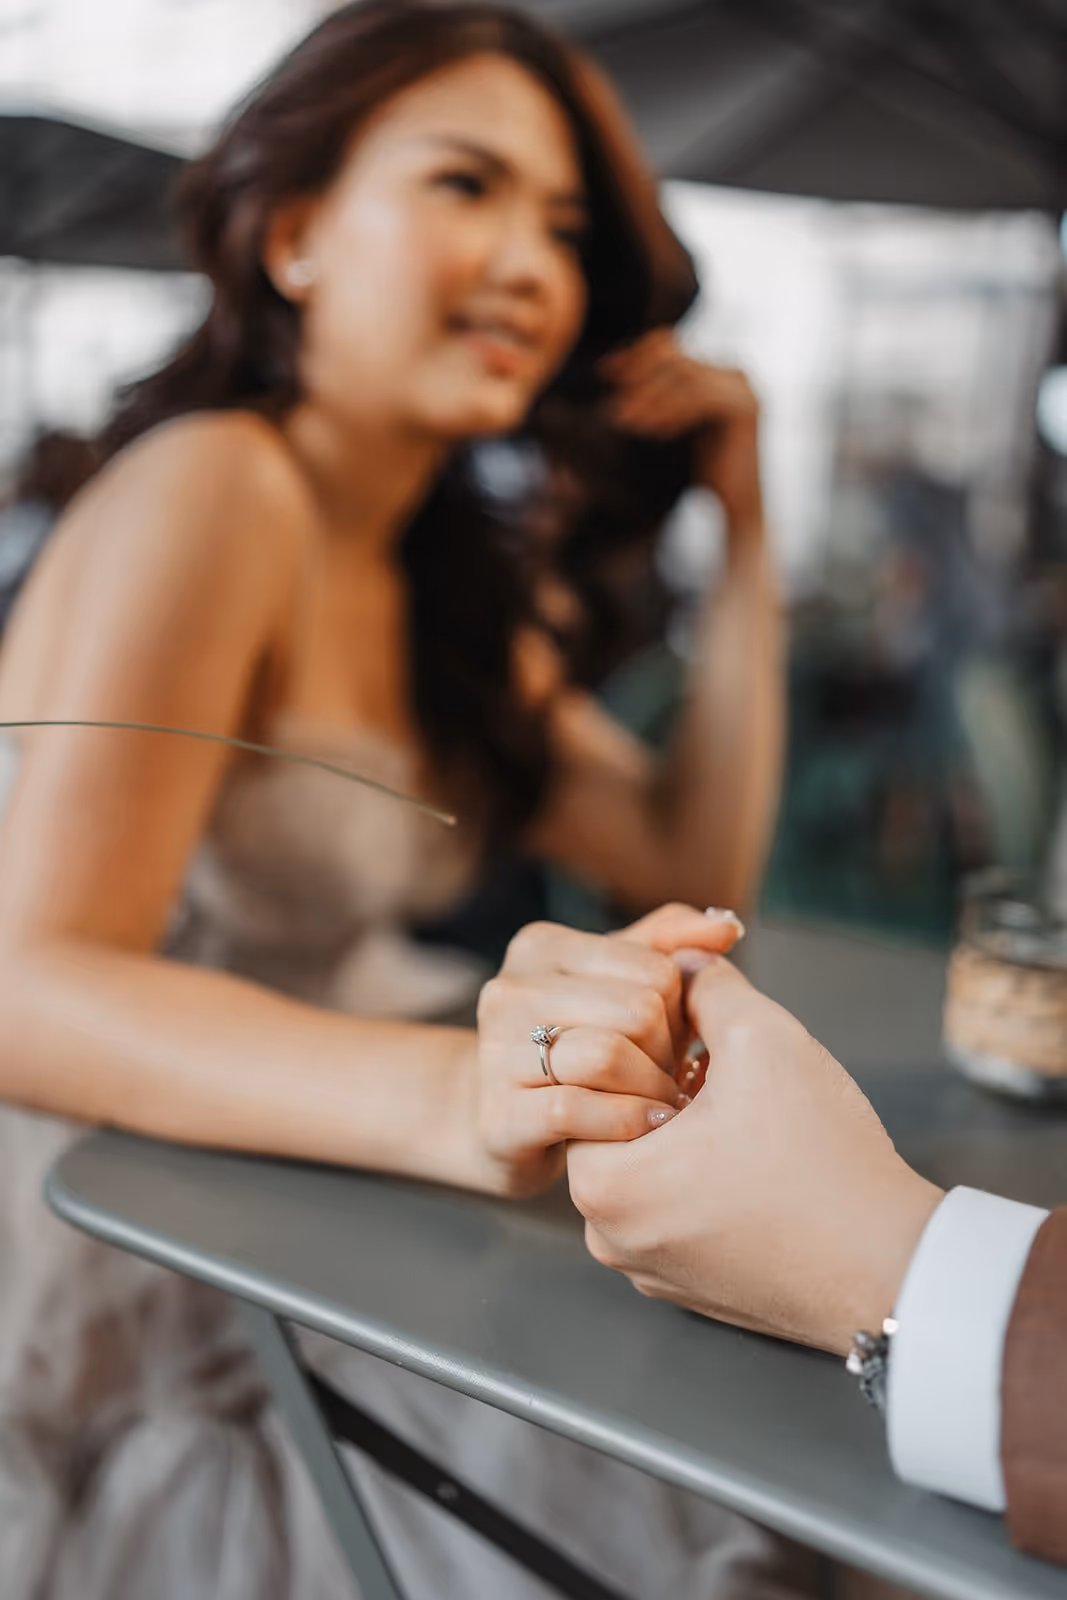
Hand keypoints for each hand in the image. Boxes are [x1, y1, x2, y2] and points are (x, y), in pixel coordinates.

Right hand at [470, 905, 743, 1197]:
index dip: (680, 1012)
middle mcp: (509, 990)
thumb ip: (670, 946)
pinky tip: (644, 1130)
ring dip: (652, 1090)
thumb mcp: (618, 985)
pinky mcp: (500, 1117)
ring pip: (607, 1057)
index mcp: (540, 946)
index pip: (655, 969)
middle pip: (637, 1011)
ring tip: (663, 1105)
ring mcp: (496, 1054)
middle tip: (672, 1078)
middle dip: (669, 1053)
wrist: (506, 1126)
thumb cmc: (577, 1045)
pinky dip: (626, 1123)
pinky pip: (578, 1112)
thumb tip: (728, 926)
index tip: (672, 1039)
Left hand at [567, 955, 943, 1354]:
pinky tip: (762, 1158)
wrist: (891, 1271)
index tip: (703, 1041)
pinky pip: (680, 1212)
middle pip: (620, 1126)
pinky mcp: (693, 1288)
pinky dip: (707, 1178)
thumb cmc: (823, 1160)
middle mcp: (609, 1238)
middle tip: (728, 1069)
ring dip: (690, 1131)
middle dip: (669, 1085)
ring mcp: (651, 1270)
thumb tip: (686, 964)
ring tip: (750, 1110)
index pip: (592, 1081)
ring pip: (652, 1169)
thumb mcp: (764, 1040)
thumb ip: (709, 989)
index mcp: (602, 1184)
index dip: (648, 1043)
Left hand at [598, 331, 762, 529]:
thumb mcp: (673, 426)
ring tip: (626, 421)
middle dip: (638, 377)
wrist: (737, 506)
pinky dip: (672, 411)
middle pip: (674, 356)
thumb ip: (659, 398)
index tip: (604, 372)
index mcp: (716, 371)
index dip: (633, 355)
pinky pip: (699, 397)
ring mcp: (742, 387)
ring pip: (684, 375)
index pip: (668, 347)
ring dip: (650, 398)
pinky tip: (654, 432)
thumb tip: (617, 376)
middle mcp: (733, 373)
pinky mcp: (745, 406)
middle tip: (615, 406)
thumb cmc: (701, 471)